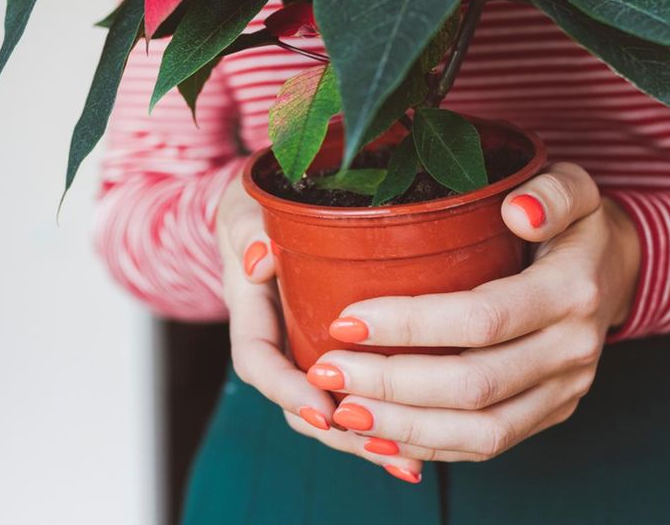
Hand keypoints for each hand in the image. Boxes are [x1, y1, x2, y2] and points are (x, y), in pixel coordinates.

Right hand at [215, 182, 426, 482]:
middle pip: (298, 404)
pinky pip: (355, 397)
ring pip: (329, 410)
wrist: (266, 214)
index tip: (323, 405)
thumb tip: (258, 258)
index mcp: (251, 314)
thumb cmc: (258, 210)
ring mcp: (306, 354)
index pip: (258, 363)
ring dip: (365, 439)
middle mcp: (278, 344)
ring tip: (408, 458)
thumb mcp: (247, 210)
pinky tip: (422, 449)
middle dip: (336, 430)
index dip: (288, 389)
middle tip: (378, 443)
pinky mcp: (339, 356)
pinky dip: (384, 425)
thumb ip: (249, 230)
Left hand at [304, 162, 641, 462]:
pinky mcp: (552, 413)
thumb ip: (551, 192)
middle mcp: (572, 349)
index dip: (411, 325)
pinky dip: (430, 447)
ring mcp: (564, 390)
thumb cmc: (575, 222)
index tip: (346, 318)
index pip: (482, 318)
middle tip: (328, 369)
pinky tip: (380, 434)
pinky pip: (489, 446)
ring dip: (404, 428)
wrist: (618, 268)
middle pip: (474, 385)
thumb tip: (518, 212)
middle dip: (392, 384)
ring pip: (481, 431)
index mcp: (571, 290)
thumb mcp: (573, 186)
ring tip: (342, 411)